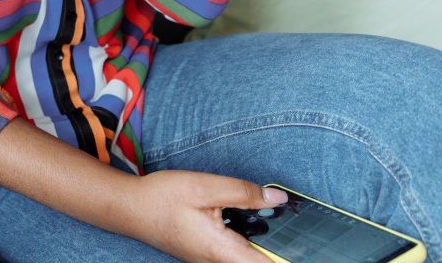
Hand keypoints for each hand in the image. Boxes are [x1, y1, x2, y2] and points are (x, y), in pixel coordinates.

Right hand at [126, 170, 287, 262]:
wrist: (128, 208)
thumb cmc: (161, 197)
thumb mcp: (203, 186)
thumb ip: (243, 192)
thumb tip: (279, 198)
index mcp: (221, 250)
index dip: (292, 258)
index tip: (313, 246)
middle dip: (281, 249)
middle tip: (299, 229)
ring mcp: (211, 261)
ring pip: (248, 260)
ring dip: (265, 246)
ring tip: (279, 224)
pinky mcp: (206, 254)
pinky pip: (236, 255)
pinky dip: (250, 243)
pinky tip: (253, 222)